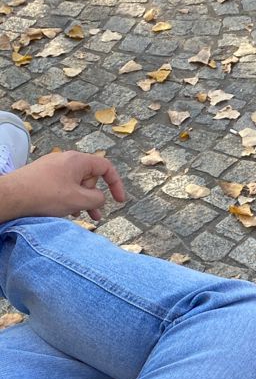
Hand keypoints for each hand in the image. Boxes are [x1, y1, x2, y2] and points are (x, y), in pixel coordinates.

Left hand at [0, 150, 125, 220]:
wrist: (13, 196)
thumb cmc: (46, 195)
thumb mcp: (79, 199)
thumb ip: (97, 199)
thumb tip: (100, 199)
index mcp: (78, 161)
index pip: (105, 167)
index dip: (116, 184)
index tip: (119, 201)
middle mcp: (66, 160)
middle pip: (90, 177)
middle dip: (95, 197)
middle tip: (95, 215)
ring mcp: (54, 167)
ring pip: (76, 184)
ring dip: (82, 200)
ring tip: (83, 217)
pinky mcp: (44, 176)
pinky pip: (64, 186)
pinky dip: (69, 199)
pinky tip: (66, 213)